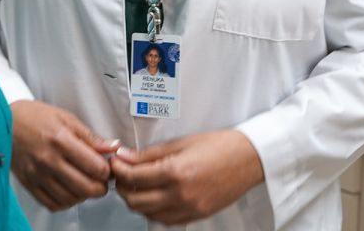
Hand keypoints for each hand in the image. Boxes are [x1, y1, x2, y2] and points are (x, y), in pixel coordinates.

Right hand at [10, 100, 120, 211]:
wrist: (4, 121)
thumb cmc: (34, 117)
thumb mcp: (65, 117)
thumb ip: (90, 136)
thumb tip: (112, 147)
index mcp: (60, 140)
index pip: (95, 167)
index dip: (108, 170)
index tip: (107, 168)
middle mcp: (48, 159)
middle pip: (86, 187)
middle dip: (100, 187)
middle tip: (101, 181)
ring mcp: (37, 174)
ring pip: (70, 198)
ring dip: (83, 196)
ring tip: (84, 185)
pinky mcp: (28, 183)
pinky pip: (52, 204)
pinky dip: (65, 203)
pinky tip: (68, 191)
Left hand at [110, 130, 264, 224]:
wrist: (248, 159)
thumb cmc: (218, 146)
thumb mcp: (180, 143)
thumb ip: (149, 154)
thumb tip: (125, 156)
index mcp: (176, 173)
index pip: (134, 177)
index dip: (118, 169)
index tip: (114, 162)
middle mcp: (181, 195)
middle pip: (136, 200)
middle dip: (122, 187)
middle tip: (120, 174)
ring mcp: (190, 208)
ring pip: (148, 213)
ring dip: (136, 201)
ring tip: (135, 184)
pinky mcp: (197, 215)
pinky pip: (166, 219)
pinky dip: (153, 210)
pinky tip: (152, 197)